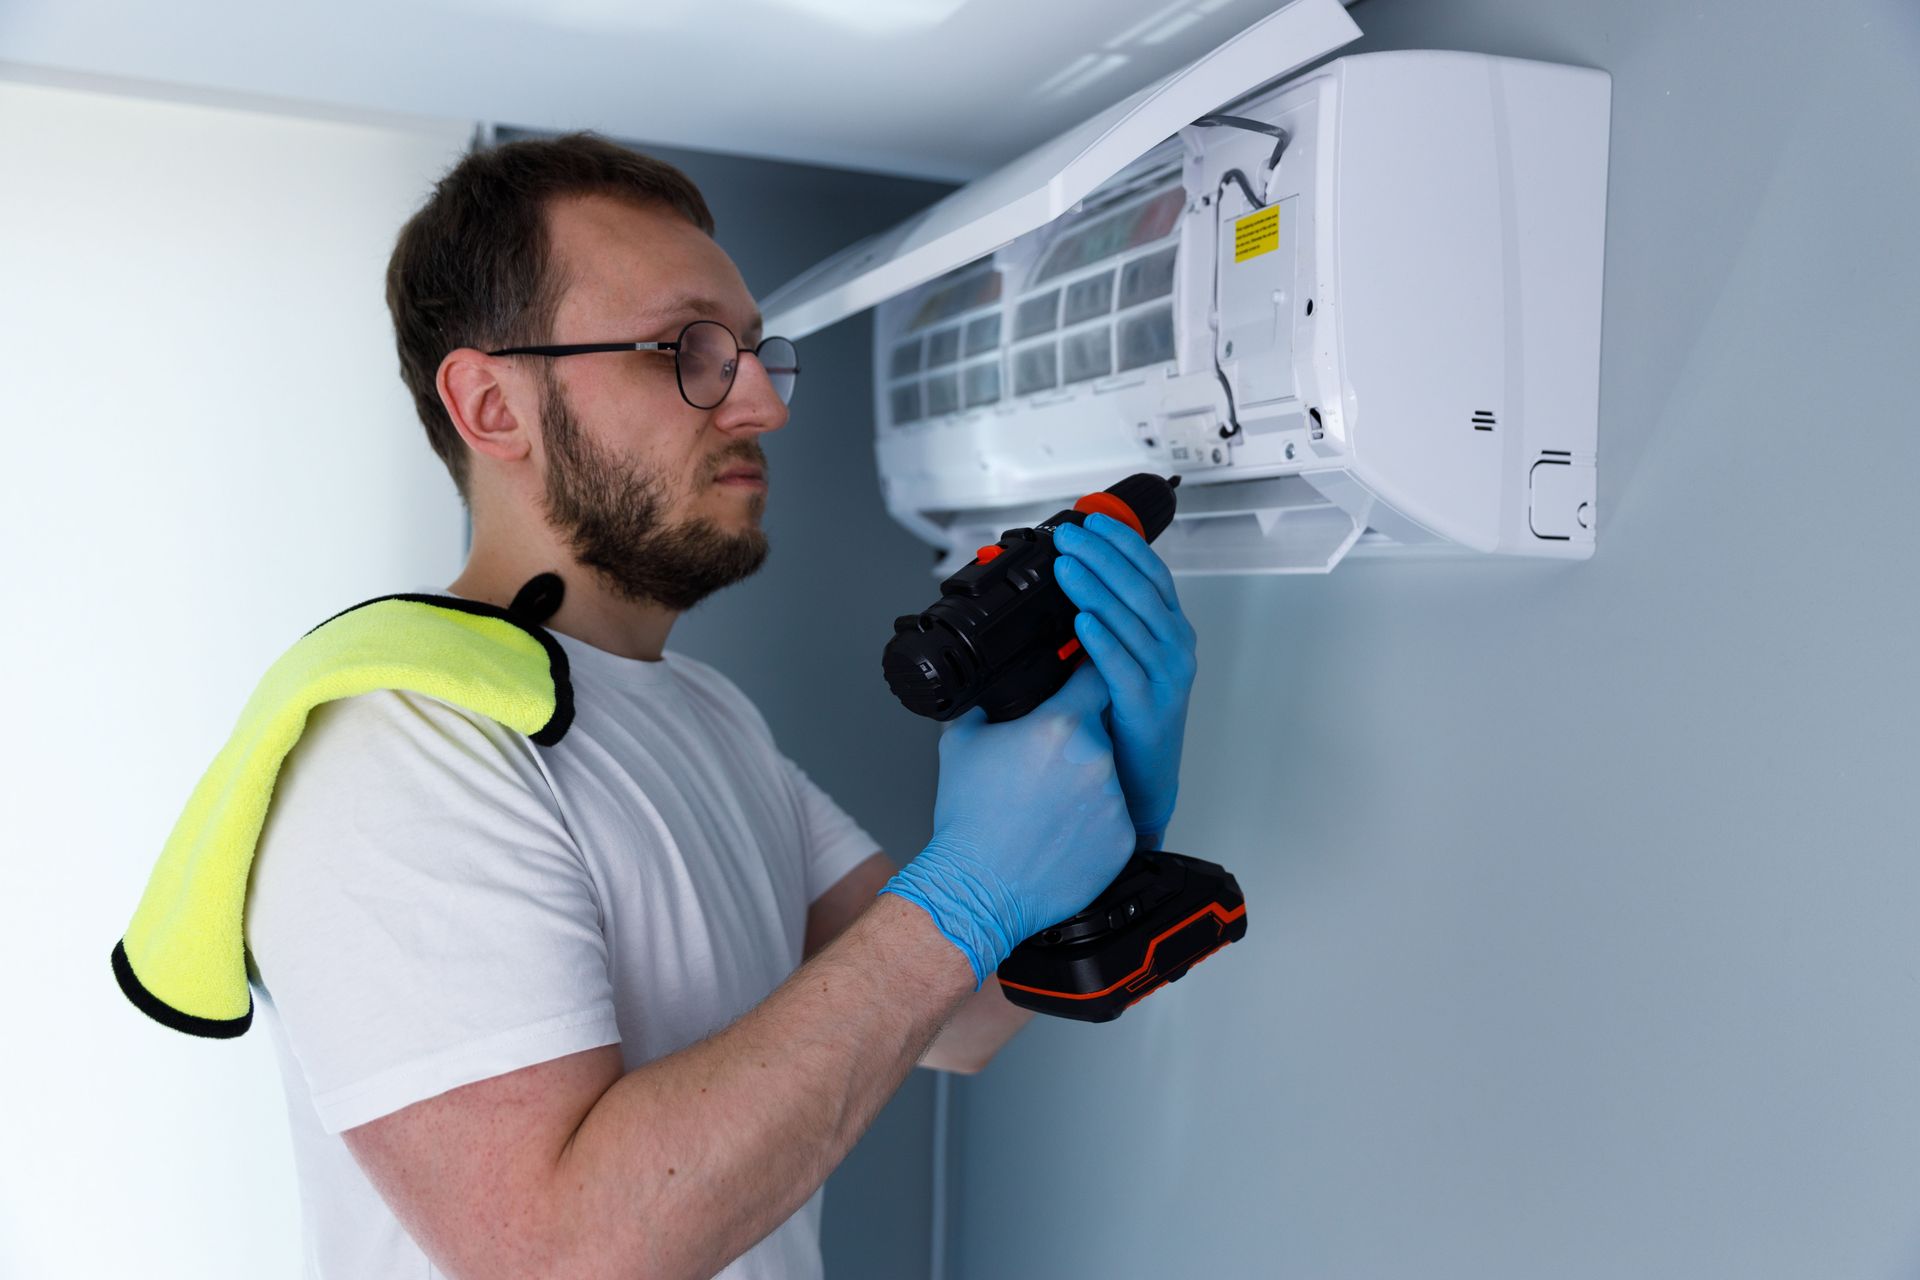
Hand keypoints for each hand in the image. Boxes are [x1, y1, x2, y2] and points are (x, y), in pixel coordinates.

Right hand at [883, 663, 1135, 986]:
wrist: (977, 889)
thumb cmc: (969, 822)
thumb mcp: (959, 743)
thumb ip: (984, 707)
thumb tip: (989, 695)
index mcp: (1060, 726)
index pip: (1094, 678)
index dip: (1085, 678)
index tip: (1081, 682)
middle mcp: (1096, 759)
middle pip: (1101, 731)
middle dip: (1078, 742)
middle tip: (1044, 768)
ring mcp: (1114, 801)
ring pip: (1109, 776)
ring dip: (1087, 784)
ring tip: (1048, 807)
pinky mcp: (1124, 838)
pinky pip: (1115, 818)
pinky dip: (1094, 822)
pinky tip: (1060, 833)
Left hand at [1049, 512, 1196, 845]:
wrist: (1142, 783)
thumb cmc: (1127, 718)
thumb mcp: (1120, 659)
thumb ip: (1103, 623)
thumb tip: (1068, 582)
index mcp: (1169, 630)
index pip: (1149, 574)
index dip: (1122, 544)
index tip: (1092, 519)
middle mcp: (1174, 647)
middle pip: (1140, 589)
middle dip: (1104, 557)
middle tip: (1070, 536)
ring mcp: (1166, 678)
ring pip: (1133, 622)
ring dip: (1099, 589)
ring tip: (1069, 566)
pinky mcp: (1149, 709)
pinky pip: (1125, 668)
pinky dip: (1105, 642)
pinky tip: (1083, 621)